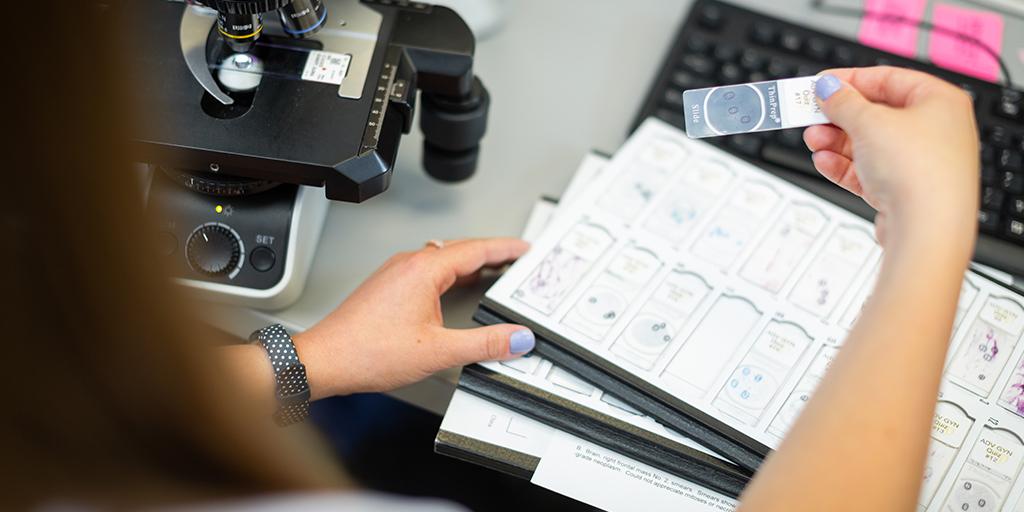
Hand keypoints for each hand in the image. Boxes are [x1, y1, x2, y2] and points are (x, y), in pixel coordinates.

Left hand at [293, 238, 534, 397]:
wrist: (326, 360)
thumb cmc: (367, 351)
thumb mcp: (438, 351)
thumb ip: (484, 344)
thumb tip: (517, 338)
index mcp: (424, 270)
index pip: (476, 249)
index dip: (506, 248)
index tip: (526, 249)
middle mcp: (409, 264)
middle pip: (461, 249)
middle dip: (492, 253)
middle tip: (516, 259)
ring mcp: (396, 273)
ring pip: (442, 258)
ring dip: (470, 262)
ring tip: (492, 271)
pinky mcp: (387, 285)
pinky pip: (427, 268)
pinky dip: (450, 272)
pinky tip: (454, 286)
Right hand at [803, 66, 977, 253]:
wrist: (927, 229)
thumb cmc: (919, 170)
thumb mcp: (869, 122)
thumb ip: (843, 101)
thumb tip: (828, 88)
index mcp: (939, 101)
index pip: (888, 79)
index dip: (850, 80)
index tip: (821, 84)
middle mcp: (934, 130)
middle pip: (875, 113)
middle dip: (838, 116)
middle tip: (810, 114)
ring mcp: (919, 162)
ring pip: (868, 144)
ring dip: (835, 141)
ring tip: (813, 140)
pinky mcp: (903, 190)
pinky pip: (867, 171)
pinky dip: (844, 165)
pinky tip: (824, 161)